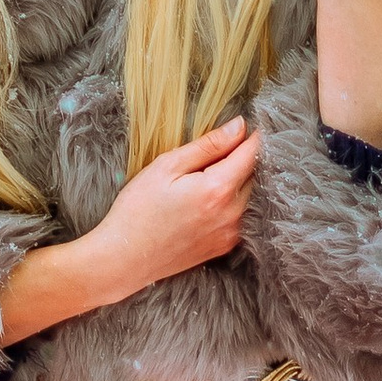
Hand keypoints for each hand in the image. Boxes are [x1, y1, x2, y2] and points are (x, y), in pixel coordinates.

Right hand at [0, 120, 260, 344]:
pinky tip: (215, 193)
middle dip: (249, 156)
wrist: (123, 259)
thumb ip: (208, 146)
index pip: (253, 153)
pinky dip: (238, 199)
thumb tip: (239, 126)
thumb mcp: (166, 166)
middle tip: (232, 141)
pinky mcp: (225, 246)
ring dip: (244, 178)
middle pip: (257, 175)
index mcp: (218, 189)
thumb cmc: (137, 209)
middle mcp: (232, 214)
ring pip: (253, 196)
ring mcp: (231, 233)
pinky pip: (243, 215)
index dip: (255, 134)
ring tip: (222, 166)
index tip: (253, 121)